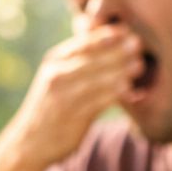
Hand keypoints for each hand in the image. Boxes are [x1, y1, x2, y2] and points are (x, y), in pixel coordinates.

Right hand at [6, 25, 141, 165]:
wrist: (32, 141)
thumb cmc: (54, 104)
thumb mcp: (59, 75)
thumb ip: (81, 60)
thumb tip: (111, 39)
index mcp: (55, 60)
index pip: (82, 43)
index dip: (105, 35)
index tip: (126, 30)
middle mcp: (56, 75)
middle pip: (91, 59)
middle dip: (116, 50)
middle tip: (138, 44)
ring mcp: (63, 96)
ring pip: (96, 80)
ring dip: (120, 71)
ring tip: (139, 66)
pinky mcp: (73, 117)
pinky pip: (98, 103)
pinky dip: (116, 96)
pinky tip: (132, 92)